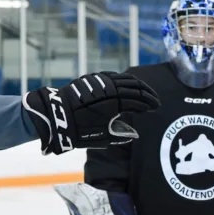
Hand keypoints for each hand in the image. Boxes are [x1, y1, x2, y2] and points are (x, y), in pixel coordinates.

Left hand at [22, 71, 159, 154]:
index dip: (148, 104)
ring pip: (124, 79)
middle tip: (154, 99)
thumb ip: (120, 133)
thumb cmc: (80, 131)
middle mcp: (110, 89)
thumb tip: (134, 134)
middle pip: (134, 87)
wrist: (58, 116)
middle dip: (146, 93)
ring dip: (136, 84)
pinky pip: (112, 77)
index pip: (138, 101)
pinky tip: (126, 84)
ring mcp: (101, 82)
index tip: (155, 108)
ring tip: (143, 91)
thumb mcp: (102, 137)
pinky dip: (123, 80)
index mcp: (116, 103)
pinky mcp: (92, 79)